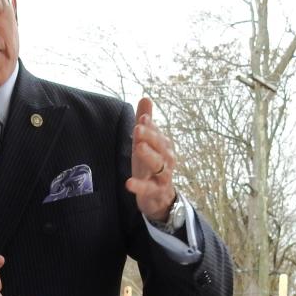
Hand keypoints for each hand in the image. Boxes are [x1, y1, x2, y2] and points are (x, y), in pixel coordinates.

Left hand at [125, 96, 177, 222]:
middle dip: (150, 137)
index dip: (150, 125)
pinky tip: (129, 183)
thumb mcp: (146, 144)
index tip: (142, 117)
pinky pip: (148, 188)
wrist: (160, 198)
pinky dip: (139, 186)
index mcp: (164, 146)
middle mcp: (166, 159)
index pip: (157, 133)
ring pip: (158, 164)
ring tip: (138, 148)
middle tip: (138, 128)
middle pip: (160, 146)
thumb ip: (146, 123)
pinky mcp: (155, 192)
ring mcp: (162, 176)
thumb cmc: (152, 168)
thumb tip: (145, 97)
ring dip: (148, 155)